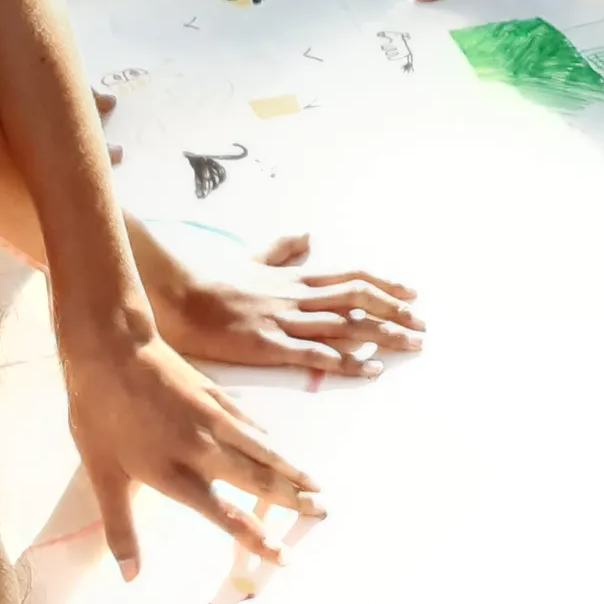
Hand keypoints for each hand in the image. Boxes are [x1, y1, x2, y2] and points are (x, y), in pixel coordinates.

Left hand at [60, 320, 322, 577]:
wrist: (111, 349)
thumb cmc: (99, 415)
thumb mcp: (102, 475)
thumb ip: (120, 529)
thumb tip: (130, 577)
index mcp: (175, 474)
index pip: (227, 515)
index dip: (258, 539)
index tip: (284, 556)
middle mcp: (204, 450)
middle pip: (258, 480)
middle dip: (293, 499)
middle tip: (323, 510)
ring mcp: (215, 419)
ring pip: (264, 450)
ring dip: (292, 469)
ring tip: (316, 484)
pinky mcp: (217, 394)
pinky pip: (252, 424)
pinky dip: (270, 440)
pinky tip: (278, 446)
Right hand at [136, 222, 423, 375]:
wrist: (181, 294)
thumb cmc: (214, 279)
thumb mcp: (253, 258)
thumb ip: (282, 249)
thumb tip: (307, 235)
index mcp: (295, 279)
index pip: (351, 276)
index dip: (385, 284)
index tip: (411, 294)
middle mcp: (298, 297)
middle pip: (359, 299)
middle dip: (395, 311)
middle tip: (423, 324)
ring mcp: (286, 321)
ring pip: (346, 325)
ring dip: (384, 335)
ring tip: (413, 344)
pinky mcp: (271, 345)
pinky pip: (318, 354)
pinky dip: (349, 361)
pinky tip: (372, 369)